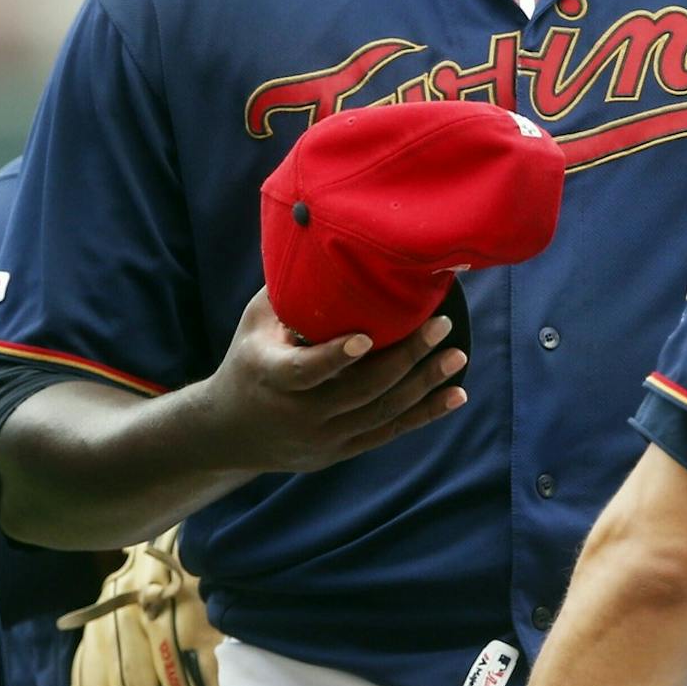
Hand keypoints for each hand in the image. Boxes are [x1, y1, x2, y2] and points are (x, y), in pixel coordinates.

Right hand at [191, 289, 467, 473]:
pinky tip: (456, 395)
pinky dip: (424, 414)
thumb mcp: (256, 322)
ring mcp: (322, 437)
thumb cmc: (250, 356)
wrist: (229, 432)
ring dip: (424, 385)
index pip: (305, 371)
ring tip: (457, 356)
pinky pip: (388, 432)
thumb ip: (291, 290)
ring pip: (380, 412)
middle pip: (360, 390)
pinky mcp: (340, 450)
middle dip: (405, 359)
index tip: (366, 336)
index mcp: (270, 375)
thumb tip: (324, 235)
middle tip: (442, 326)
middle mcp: (298, 413)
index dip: (335, 357)